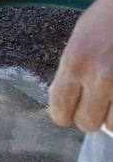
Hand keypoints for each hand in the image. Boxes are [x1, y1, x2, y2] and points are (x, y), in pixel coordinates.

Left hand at [50, 0, 112, 131]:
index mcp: (76, 62)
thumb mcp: (82, 38)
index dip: (67, 114)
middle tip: (101, 103)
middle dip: (93, 116)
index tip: (74, 110)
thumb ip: (73, 71)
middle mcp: (101, 76)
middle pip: (87, 123)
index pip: (60, 110)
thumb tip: (68, 105)